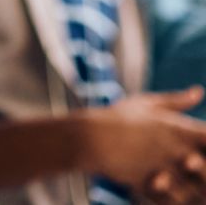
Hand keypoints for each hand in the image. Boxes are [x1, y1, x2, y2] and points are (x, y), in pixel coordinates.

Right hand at [82, 88, 205, 193]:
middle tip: (195, 162)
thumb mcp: (147, 104)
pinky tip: (174, 192)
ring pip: (197, 188)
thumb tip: (200, 91)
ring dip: (198, 187)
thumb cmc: (118, 117)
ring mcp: (166, 170)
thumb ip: (176, 101)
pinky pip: (176, 201)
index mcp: (177, 127)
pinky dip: (178, 199)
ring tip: (187, 179)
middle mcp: (176, 150)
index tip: (204, 143)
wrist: (92, 139)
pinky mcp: (155, 188)